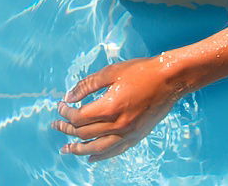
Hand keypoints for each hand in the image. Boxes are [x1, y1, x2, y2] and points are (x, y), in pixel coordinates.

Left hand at [51, 56, 185, 161]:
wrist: (170, 79)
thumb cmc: (141, 71)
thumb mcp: (111, 72)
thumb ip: (88, 85)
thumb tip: (70, 96)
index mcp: (109, 107)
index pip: (79, 117)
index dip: (66, 113)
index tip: (60, 106)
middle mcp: (118, 125)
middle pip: (85, 134)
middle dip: (67, 130)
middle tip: (56, 126)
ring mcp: (128, 134)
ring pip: (98, 148)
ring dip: (79, 149)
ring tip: (67, 150)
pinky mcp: (137, 137)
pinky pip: (115, 151)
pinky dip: (101, 155)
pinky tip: (91, 157)